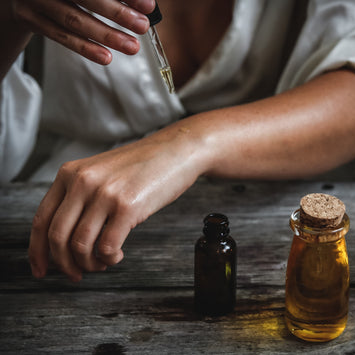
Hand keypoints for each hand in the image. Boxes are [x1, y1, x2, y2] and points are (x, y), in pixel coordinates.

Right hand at [11, 0, 154, 64]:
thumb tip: (144, 5)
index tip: (148, 6)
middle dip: (118, 13)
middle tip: (142, 26)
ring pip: (74, 20)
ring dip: (106, 35)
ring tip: (131, 46)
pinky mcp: (29, 18)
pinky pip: (60, 36)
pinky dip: (85, 48)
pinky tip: (105, 56)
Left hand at [28, 127, 206, 281]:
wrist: (177, 150)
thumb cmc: (143, 166)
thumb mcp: (101, 173)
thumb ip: (80, 197)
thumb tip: (67, 241)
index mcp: (70, 173)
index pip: (41, 219)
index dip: (37, 251)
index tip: (41, 269)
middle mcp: (82, 181)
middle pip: (57, 237)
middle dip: (63, 264)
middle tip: (76, 274)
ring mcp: (105, 193)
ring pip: (80, 245)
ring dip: (89, 264)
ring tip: (102, 263)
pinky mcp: (127, 206)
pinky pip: (106, 247)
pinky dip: (109, 258)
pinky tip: (117, 254)